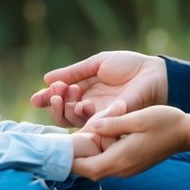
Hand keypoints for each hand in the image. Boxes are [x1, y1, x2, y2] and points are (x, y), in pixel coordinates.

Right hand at [32, 51, 167, 127]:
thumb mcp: (96, 64)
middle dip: (52, 104)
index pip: (60, 100)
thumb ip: (73, 72)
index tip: (38, 94)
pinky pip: (86, 125)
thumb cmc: (127, 66)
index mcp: (85, 91)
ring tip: (67, 91)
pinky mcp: (106, 122)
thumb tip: (46, 78)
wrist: (151, 74)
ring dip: (63, 107)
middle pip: (61, 113)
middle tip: (54, 92)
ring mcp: (96, 115)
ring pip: (69, 121)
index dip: (47, 98)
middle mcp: (88, 106)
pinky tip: (80, 102)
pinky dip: (78, 114)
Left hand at [69, 105, 189, 179]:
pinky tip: (98, 136)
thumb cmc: (164, 123)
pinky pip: (109, 162)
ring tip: (77, 135)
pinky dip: (100, 152)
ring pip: (98, 166)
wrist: (187, 133)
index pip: (85, 168)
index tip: (57, 149)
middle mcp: (121, 169)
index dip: (69, 161)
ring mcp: (127, 168)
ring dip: (88, 154)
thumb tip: (91, 126)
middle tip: (63, 139)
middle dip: (76, 157)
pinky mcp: (132, 163)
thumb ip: (112, 124)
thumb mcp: (136, 118)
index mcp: (120, 159)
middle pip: (88, 170)